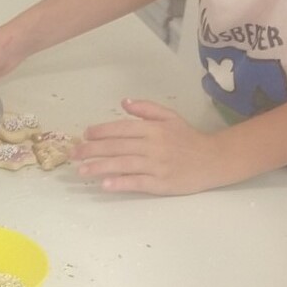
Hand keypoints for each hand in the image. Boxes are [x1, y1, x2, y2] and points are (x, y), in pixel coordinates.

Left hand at [74, 99, 226, 194]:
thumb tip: (124, 102)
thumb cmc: (188, 139)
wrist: (213, 160)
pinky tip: (104, 184)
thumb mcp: (170, 117)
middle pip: (118, 146)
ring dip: (100, 167)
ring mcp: (156, 165)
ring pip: (124, 164)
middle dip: (93, 150)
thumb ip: (147, 109)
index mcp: (154, 128)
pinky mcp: (161, 183)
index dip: (102, 131)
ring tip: (82, 170)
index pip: (122, 128)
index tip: (85, 134)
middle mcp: (153, 145)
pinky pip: (137, 182)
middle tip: (73, 154)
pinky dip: (120, 183)